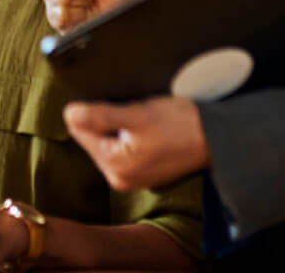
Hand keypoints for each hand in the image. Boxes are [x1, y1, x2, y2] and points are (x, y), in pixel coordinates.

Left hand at [64, 96, 209, 190]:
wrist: (217, 137)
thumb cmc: (180, 123)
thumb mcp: (135, 115)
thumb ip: (98, 116)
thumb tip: (67, 114)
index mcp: (114, 166)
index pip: (81, 131)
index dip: (94, 111)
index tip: (118, 106)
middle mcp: (120, 178)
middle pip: (94, 138)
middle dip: (106, 121)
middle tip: (133, 113)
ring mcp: (133, 177)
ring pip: (109, 141)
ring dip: (119, 126)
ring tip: (143, 121)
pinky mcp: (144, 172)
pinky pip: (125, 148)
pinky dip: (131, 135)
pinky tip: (149, 129)